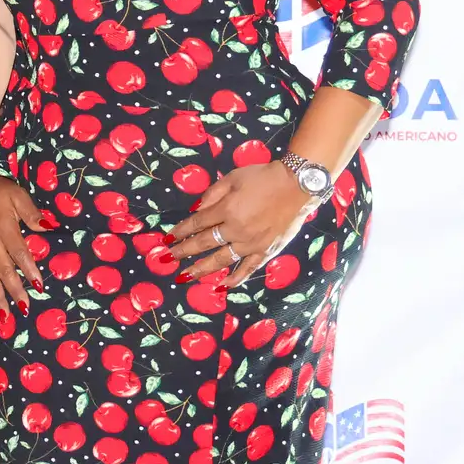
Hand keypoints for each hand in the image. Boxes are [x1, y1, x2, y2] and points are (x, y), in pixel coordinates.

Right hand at [0, 171, 47, 312]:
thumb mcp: (18, 194)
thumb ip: (32, 213)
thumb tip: (48, 227)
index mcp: (3, 228)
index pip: (18, 252)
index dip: (28, 269)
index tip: (38, 286)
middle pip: (3, 270)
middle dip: (14, 291)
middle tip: (25, 309)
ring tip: (5, 316)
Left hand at [167, 161, 318, 287]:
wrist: (297, 185)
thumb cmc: (262, 178)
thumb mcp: (232, 178)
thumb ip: (211, 194)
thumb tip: (195, 210)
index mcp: (226, 210)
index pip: (197, 223)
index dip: (180, 231)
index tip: (167, 239)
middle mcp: (236, 230)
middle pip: (204, 243)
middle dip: (183, 251)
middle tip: (166, 258)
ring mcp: (252, 243)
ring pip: (222, 260)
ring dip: (202, 269)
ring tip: (185, 276)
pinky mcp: (267, 250)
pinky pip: (249, 268)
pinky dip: (236, 278)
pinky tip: (223, 285)